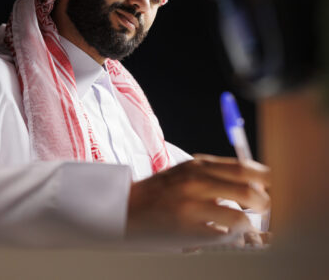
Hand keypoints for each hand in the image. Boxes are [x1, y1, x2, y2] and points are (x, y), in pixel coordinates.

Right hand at [126, 153, 270, 246]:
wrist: (127, 206)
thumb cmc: (161, 190)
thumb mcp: (186, 171)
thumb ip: (214, 172)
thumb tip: (252, 179)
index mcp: (197, 165)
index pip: (244, 168)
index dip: (265, 178)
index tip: (273, 185)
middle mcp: (196, 181)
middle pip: (248, 191)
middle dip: (264, 202)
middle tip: (264, 207)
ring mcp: (191, 206)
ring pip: (240, 217)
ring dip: (246, 223)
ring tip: (242, 222)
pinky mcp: (186, 229)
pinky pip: (222, 236)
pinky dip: (229, 236)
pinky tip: (223, 232)